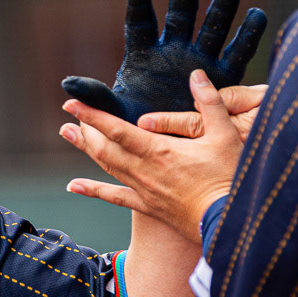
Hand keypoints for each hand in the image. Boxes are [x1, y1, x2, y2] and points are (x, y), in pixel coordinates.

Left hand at [60, 70, 242, 240]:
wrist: (229, 221)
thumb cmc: (229, 178)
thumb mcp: (225, 135)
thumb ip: (209, 102)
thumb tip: (196, 75)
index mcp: (160, 150)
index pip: (117, 129)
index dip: (92, 115)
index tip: (72, 103)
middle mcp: (145, 170)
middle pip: (105, 147)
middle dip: (86, 129)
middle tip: (70, 115)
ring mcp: (144, 189)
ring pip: (107, 167)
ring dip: (86, 149)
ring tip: (67, 133)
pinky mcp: (149, 206)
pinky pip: (115, 197)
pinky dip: (93, 190)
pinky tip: (74, 185)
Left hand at [61, 0, 267, 121]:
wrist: (167, 153)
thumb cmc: (136, 131)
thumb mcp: (115, 113)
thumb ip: (96, 97)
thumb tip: (67, 84)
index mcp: (143, 55)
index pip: (140, 19)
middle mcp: (173, 51)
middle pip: (181, 10)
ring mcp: (199, 61)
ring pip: (213, 24)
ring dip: (224, 2)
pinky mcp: (222, 78)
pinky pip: (237, 53)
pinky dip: (248, 35)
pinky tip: (257, 15)